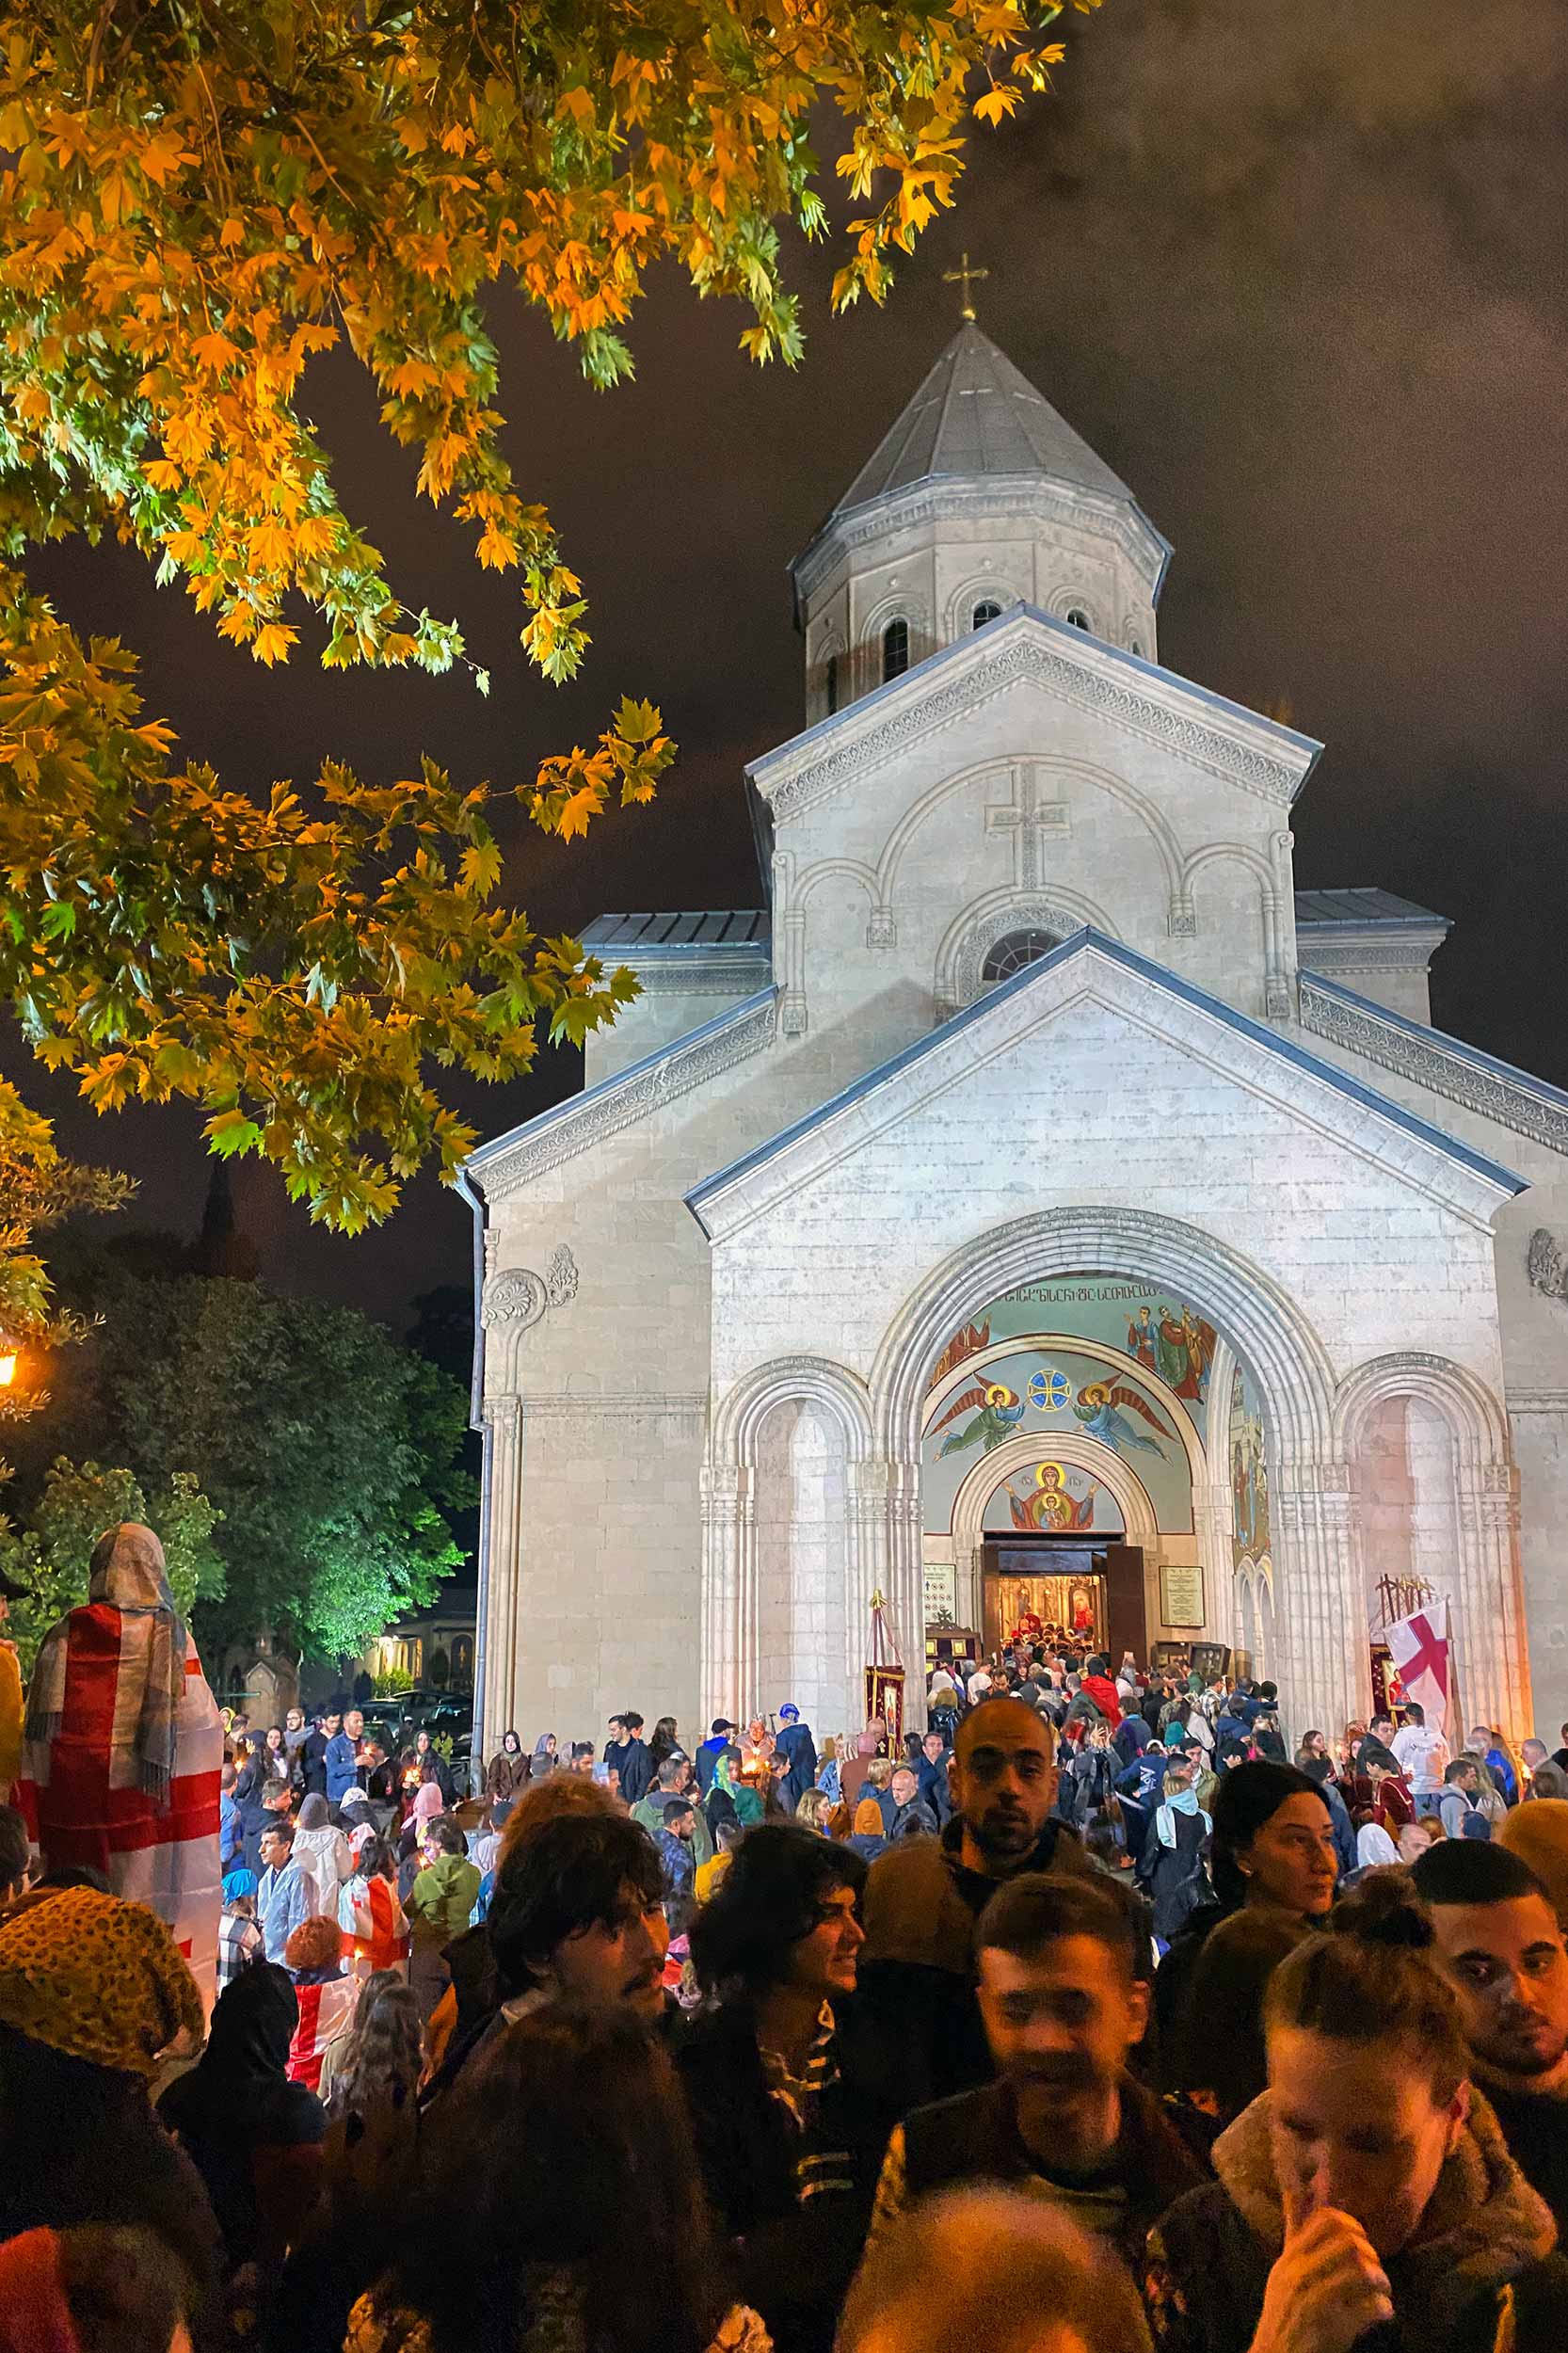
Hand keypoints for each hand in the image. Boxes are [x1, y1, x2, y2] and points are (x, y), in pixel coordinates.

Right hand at [1248, 2188, 1393, 2352]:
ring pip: (1360, 2273)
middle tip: (1376, 2273)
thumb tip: (1292, 2184)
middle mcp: (1298, 2274)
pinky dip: (1382, 2308)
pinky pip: (1367, 2308)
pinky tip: (1384, 2313)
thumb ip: (1294, 2231)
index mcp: (1290, 2258)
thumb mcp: (1283, 2270)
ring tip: (1384, 2292)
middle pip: (1349, 2243)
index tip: (1361, 2242)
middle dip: (1371, 2256)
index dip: (1353, 2225)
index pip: (1327, 2220)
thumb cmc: (1284, 2313)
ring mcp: (1313, 2300)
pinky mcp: (1329, 2328)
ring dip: (1381, 2282)